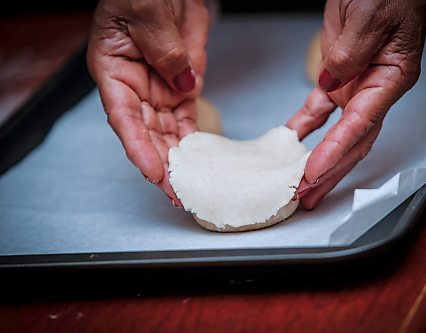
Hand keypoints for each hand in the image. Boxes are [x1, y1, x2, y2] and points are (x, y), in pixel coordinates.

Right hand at [87, 0, 208, 205]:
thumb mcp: (146, 13)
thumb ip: (164, 50)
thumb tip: (184, 84)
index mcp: (114, 71)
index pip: (124, 118)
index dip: (137, 148)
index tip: (152, 172)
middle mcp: (135, 88)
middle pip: (146, 134)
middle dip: (161, 165)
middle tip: (176, 192)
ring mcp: (159, 90)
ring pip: (168, 133)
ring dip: (178, 161)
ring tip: (189, 187)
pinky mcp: (183, 87)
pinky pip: (187, 120)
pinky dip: (194, 142)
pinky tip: (200, 162)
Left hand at [288, 0, 425, 208]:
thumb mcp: (368, 17)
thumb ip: (351, 53)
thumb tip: (332, 83)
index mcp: (390, 79)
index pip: (360, 125)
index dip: (335, 152)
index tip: (313, 173)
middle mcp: (374, 90)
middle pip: (351, 142)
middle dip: (328, 173)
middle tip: (306, 196)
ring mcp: (355, 87)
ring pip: (336, 135)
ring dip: (318, 162)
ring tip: (302, 188)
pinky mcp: (338, 79)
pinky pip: (319, 110)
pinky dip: (304, 128)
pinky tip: (291, 144)